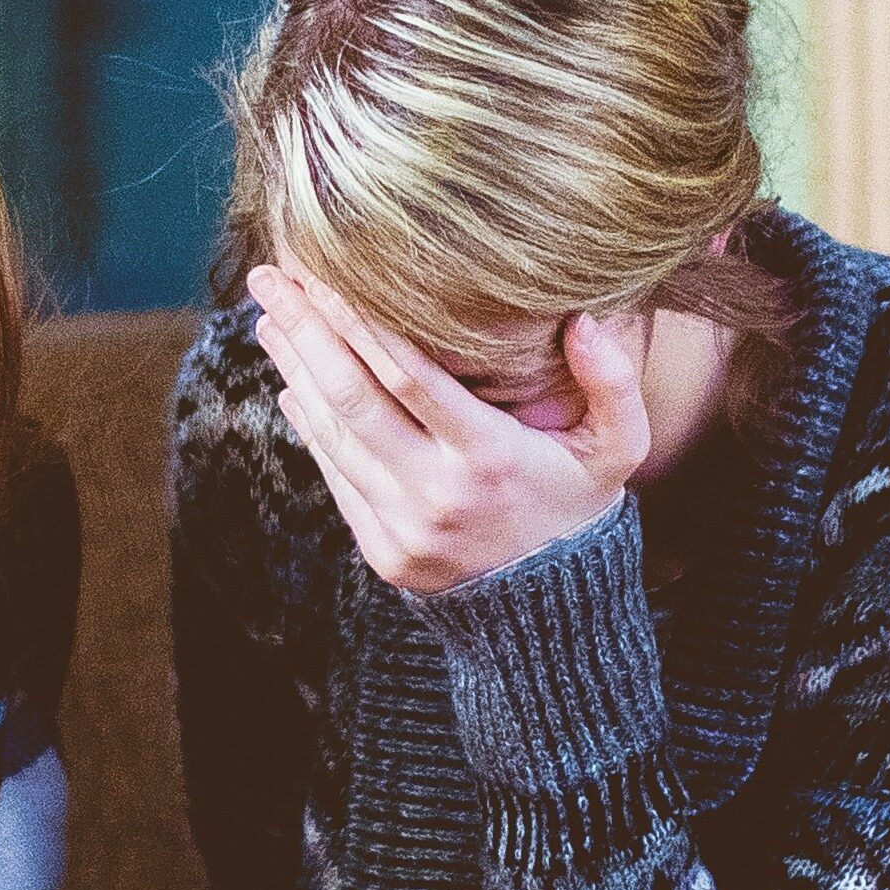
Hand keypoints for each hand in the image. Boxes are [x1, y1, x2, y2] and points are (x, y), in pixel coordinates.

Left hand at [249, 269, 649, 593]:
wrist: (552, 615)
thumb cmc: (580, 508)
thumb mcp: (618, 450)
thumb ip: (613, 384)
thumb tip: (584, 321)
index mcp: (490, 458)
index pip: (409, 376)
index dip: (360, 322)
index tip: (324, 274)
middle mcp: (437, 492)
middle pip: (353, 398)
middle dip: (306, 332)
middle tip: (271, 279)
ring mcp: (402, 526)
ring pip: (333, 434)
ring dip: (295, 370)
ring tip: (271, 319)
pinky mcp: (381, 551)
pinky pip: (335, 475)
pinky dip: (310, 424)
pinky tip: (293, 381)